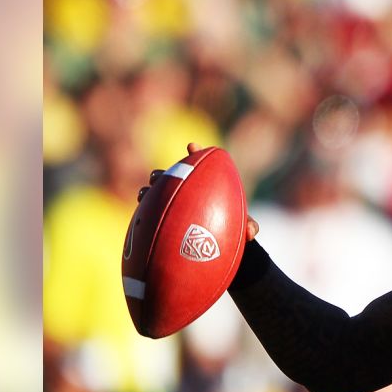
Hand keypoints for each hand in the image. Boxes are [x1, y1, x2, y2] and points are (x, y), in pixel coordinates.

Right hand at [135, 142, 258, 240]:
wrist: (218, 246)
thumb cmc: (231, 228)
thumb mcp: (242, 227)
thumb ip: (249, 225)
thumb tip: (252, 231)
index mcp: (204, 184)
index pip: (198, 164)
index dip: (195, 153)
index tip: (191, 146)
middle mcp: (184, 190)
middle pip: (169, 177)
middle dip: (162, 174)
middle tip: (159, 176)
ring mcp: (171, 204)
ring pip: (154, 194)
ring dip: (148, 192)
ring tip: (145, 194)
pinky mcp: (161, 219)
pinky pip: (149, 216)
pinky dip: (145, 215)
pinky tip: (139, 219)